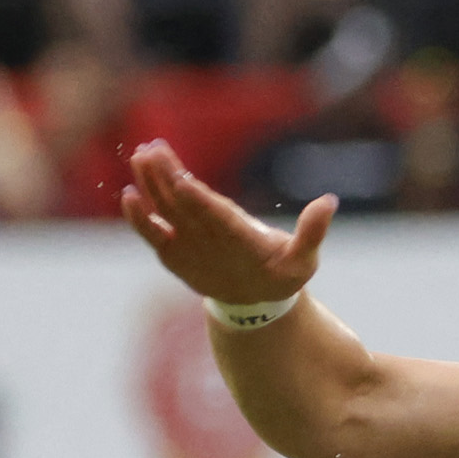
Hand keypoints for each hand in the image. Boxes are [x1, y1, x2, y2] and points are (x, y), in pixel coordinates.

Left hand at [122, 139, 330, 306]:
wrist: (251, 309)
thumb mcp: (305, 260)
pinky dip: (139, 218)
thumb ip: (313, 232)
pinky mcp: (173, 254)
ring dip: (151, 185)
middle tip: (153, 148)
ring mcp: (189, 251)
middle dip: (167, 179)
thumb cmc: (281, 276)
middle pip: (185, 209)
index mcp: (243, 246)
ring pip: (166, 214)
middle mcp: (211, 248)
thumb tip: (329, 201)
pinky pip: (152, 234)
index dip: (199, 201)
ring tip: (140, 155)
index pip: (218, 220)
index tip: (181, 178)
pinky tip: (128, 195)